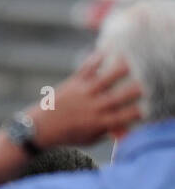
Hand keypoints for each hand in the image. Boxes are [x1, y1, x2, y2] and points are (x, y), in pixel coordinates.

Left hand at [27, 53, 143, 146]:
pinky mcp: (73, 83)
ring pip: (103, 80)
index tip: (147, 107)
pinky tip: (105, 50)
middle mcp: (92, 108)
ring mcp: (83, 94)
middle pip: (116, 98)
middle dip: (131, 91)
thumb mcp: (90, 138)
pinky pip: (86, 69)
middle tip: (144, 84)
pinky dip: (94, 59)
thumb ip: (109, 131)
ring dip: (117, 70)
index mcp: (99, 123)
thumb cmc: (70, 133)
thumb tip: (129, 128)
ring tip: (130, 61)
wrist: (41, 128)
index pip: (123, 117)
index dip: (136, 112)